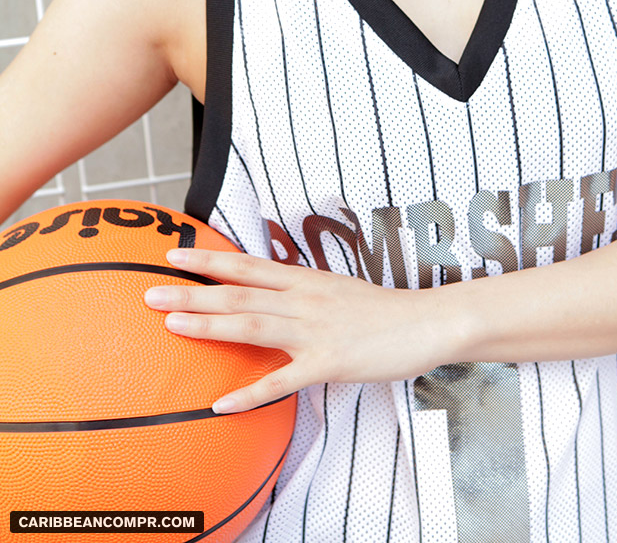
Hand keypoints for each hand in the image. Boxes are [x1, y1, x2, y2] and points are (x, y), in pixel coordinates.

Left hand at [144, 248, 447, 412]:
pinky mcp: (328, 362)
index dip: (209, 259)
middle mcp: (303, 299)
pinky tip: (221, 403)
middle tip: (149, 291)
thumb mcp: (337, 288)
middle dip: (192, 291)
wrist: (426, 322)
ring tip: (171, 325)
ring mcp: (314, 330)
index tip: (173, 254)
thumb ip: (302, 290)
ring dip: (208, 325)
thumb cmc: (383, 310)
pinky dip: (250, 393)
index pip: (247, 265)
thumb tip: (270, 290)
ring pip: (252, 325)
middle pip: (239, 292)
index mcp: (304, 279)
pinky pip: (282, 380)